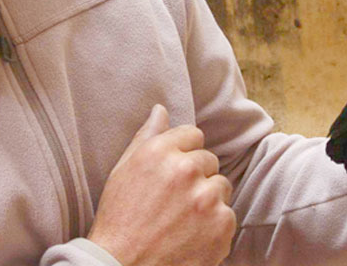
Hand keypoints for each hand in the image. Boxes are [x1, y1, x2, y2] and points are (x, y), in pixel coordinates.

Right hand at [87, 105, 236, 265]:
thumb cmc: (119, 220)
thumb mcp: (124, 171)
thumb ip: (147, 137)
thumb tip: (161, 109)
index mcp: (160, 152)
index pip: (193, 135)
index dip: (183, 154)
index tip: (173, 174)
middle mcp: (186, 170)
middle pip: (209, 161)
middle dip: (196, 178)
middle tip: (174, 202)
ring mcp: (206, 198)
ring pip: (221, 187)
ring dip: (208, 200)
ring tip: (181, 221)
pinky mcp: (222, 224)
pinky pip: (228, 215)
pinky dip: (214, 226)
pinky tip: (191, 236)